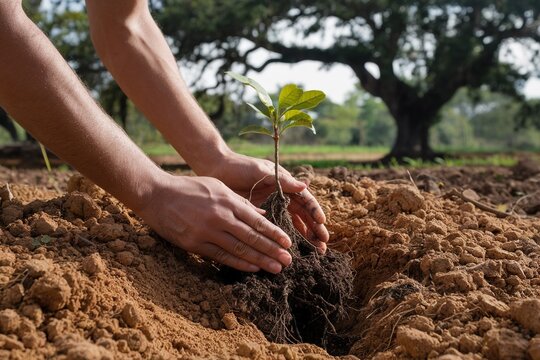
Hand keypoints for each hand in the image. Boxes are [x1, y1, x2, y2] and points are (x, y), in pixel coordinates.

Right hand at [138, 173, 292, 272]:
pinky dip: (238, 263)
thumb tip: (262, 214)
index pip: (256, 220)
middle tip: (288, 261)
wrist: (156, 195)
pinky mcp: (194, 244)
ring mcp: (206, 232)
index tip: (287, 243)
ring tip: (275, 268)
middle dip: (272, 250)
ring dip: (259, 260)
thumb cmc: (188, 188)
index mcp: (227, 201)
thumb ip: (240, 201)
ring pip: (239, 249)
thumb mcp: (216, 186)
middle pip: (251, 237)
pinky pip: (221, 256)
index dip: (274, 233)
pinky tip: (252, 268)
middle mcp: (219, 217)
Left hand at [202, 151, 329, 252]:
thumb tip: (305, 185)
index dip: (314, 211)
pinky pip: (274, 230)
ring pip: (291, 224)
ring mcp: (270, 208)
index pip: (304, 199)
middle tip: (323, 245)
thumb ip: (282, 180)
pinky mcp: (258, 217)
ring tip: (314, 251)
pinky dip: (282, 240)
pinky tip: (290, 251)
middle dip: (313, 230)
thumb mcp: (261, 170)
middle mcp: (281, 197)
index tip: (322, 224)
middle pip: (302, 215)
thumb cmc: (240, 166)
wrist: (217, 170)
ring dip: (303, 238)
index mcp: (284, 184)